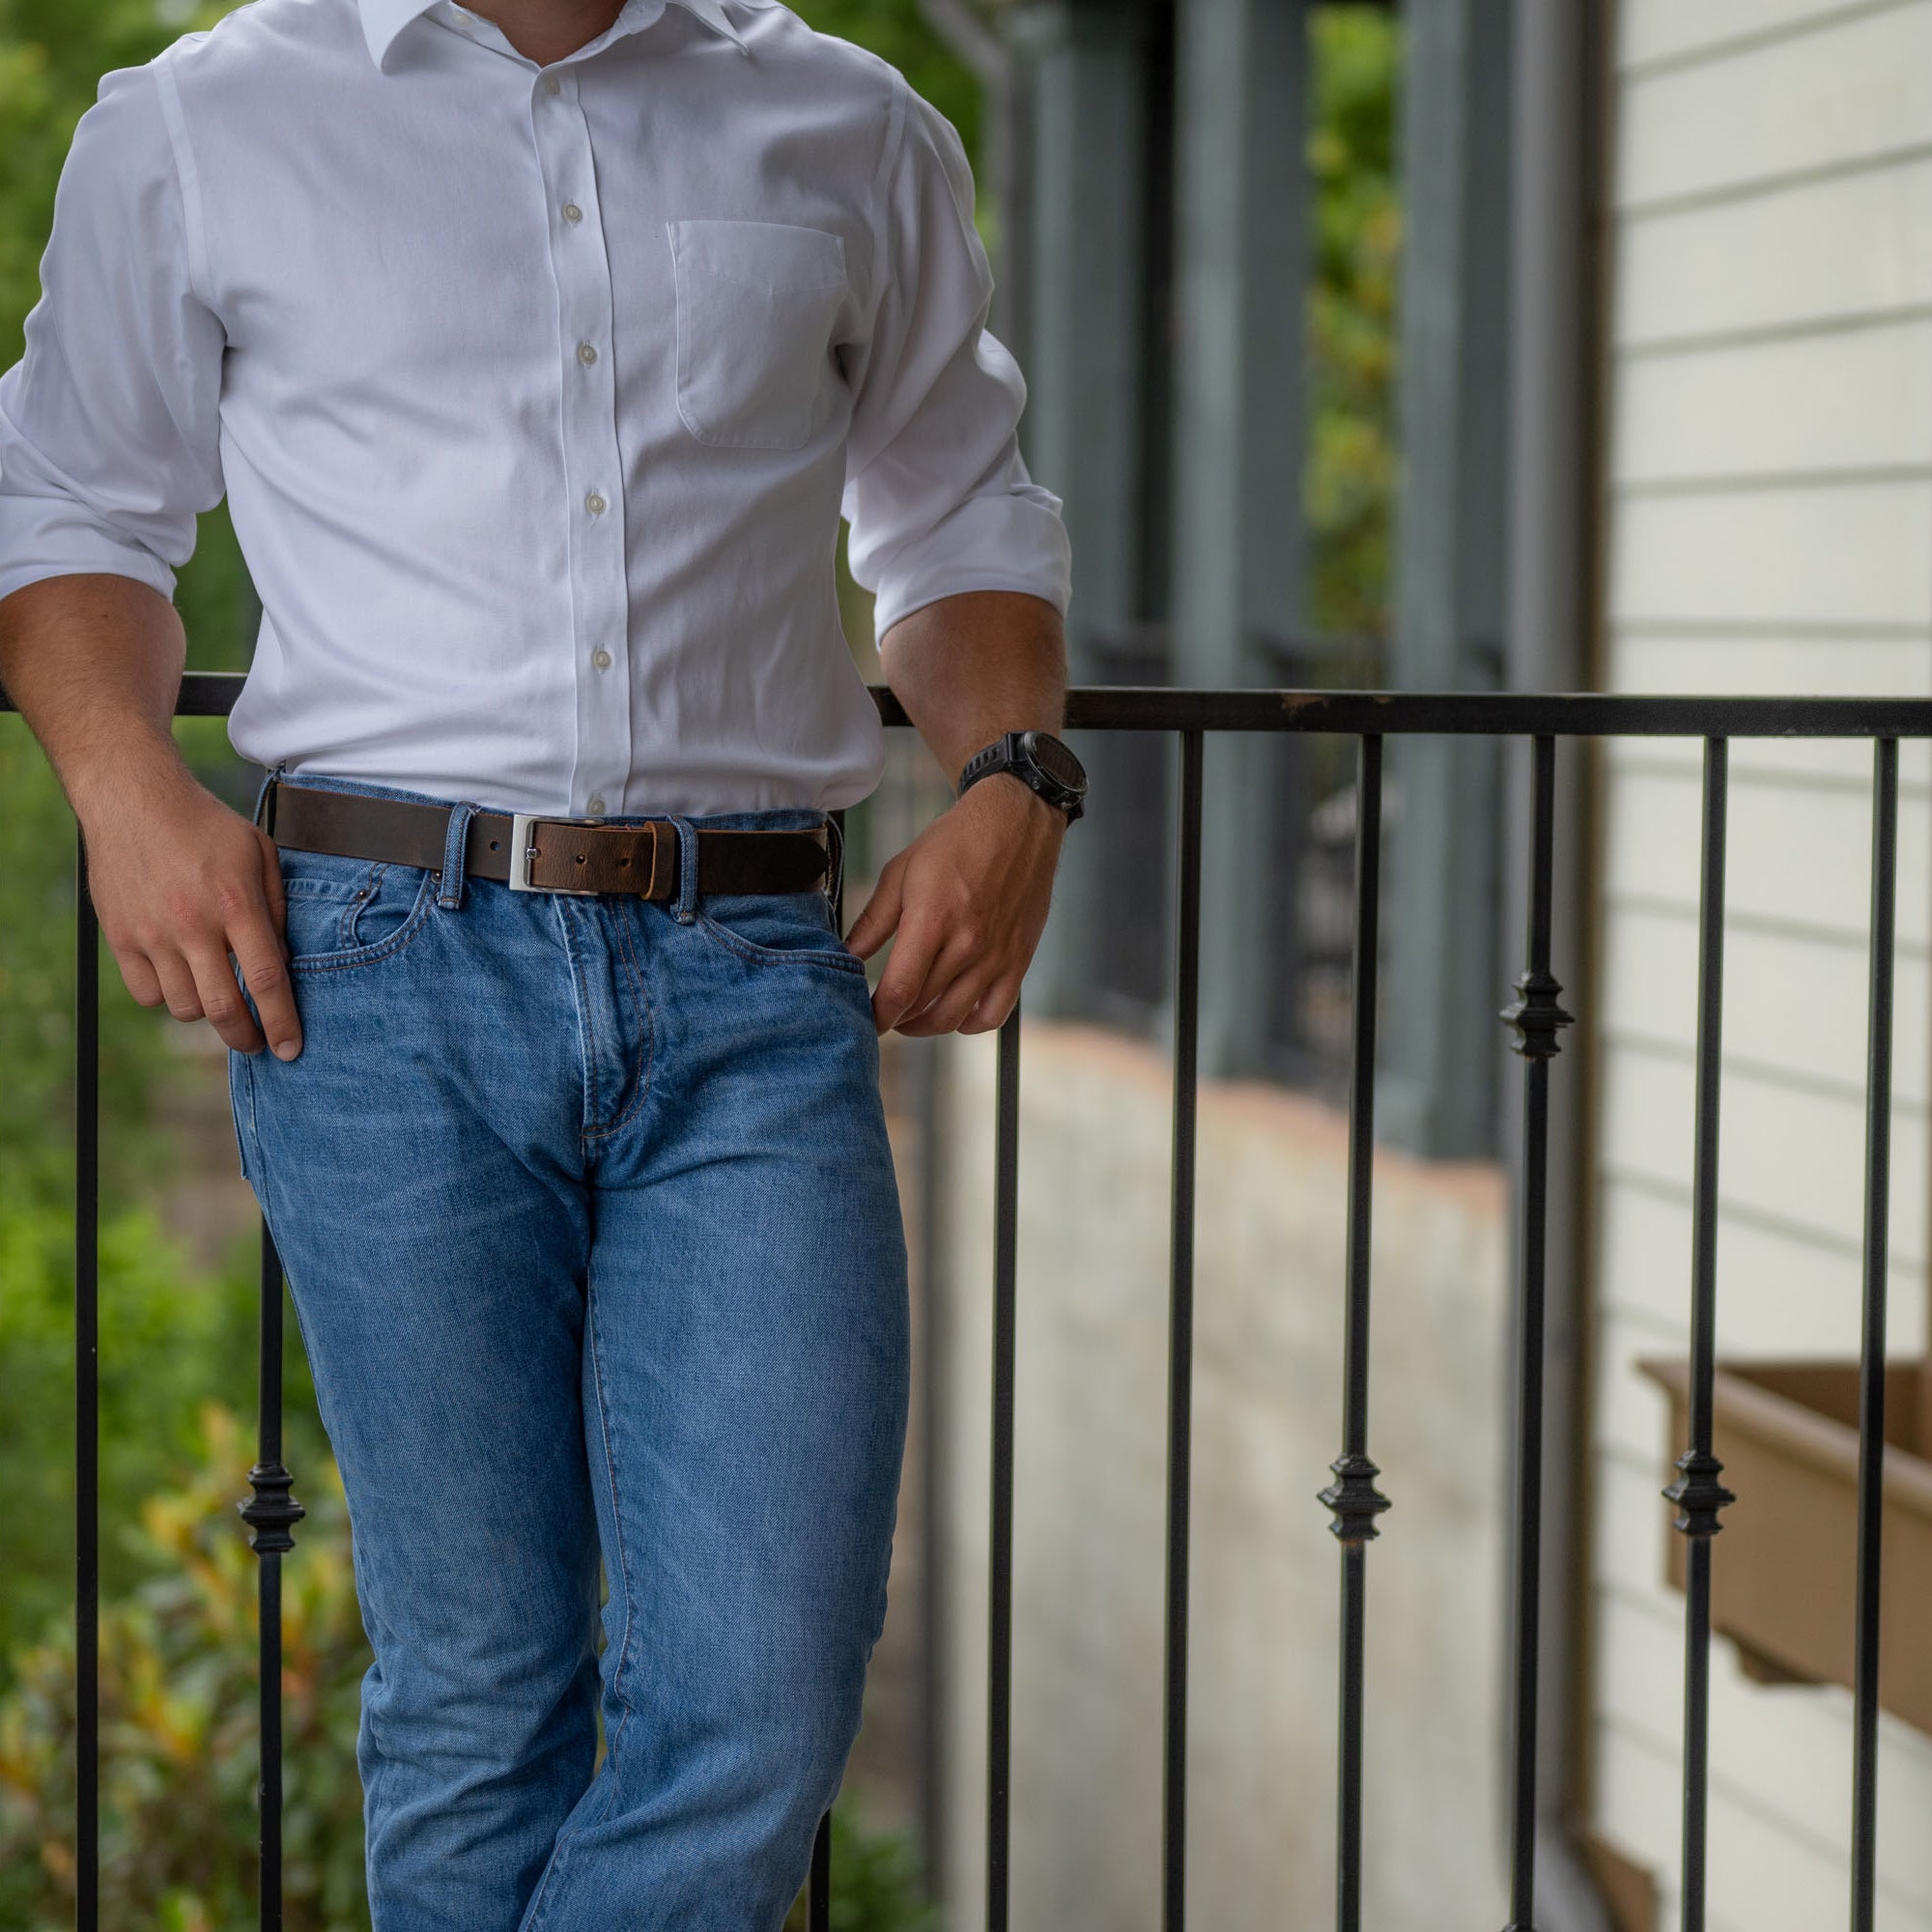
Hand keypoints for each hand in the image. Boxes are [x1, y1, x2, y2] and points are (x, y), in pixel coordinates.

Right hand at [76, 755, 300, 1059]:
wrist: (133, 800)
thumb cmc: (206, 826)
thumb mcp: (260, 853)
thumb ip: (276, 907)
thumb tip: (283, 961)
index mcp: (235, 904)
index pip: (267, 980)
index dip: (282, 1022)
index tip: (291, 1049)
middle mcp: (193, 925)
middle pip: (223, 1008)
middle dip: (246, 1037)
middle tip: (257, 1044)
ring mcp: (152, 935)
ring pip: (184, 1007)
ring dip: (206, 1011)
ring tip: (216, 991)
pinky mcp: (119, 938)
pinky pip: (147, 995)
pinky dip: (167, 996)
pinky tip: (180, 976)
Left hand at [845, 773, 1066, 1036]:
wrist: (1016, 823)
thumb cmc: (954, 843)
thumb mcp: (901, 872)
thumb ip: (873, 920)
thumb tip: (845, 956)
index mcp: (932, 920)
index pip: (899, 990)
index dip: (877, 1014)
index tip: (864, 1017)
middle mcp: (967, 944)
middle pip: (923, 1007)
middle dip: (894, 1018)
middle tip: (882, 1011)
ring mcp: (996, 956)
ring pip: (954, 1018)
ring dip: (925, 1026)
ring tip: (910, 1016)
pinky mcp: (1019, 961)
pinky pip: (993, 1014)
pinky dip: (969, 1024)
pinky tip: (953, 1012)